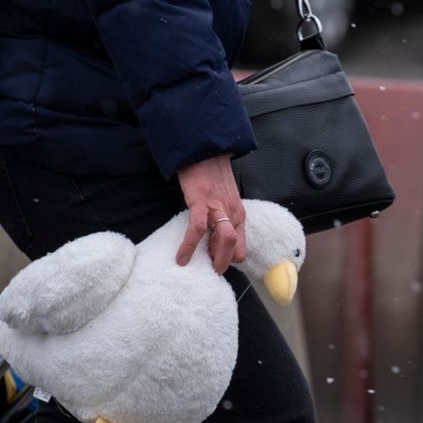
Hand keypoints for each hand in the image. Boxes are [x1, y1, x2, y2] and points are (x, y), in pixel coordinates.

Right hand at [175, 154, 245, 273]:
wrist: (204, 151)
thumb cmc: (212, 176)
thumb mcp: (224, 199)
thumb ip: (223, 217)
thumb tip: (215, 237)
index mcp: (238, 214)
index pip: (241, 246)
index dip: (230, 259)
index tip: (216, 264)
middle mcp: (232, 213)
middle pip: (235, 248)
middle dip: (223, 263)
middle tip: (208, 271)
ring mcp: (218, 208)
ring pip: (225, 241)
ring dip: (214, 259)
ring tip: (199, 268)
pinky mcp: (201, 202)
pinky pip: (197, 229)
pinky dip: (189, 246)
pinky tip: (181, 258)